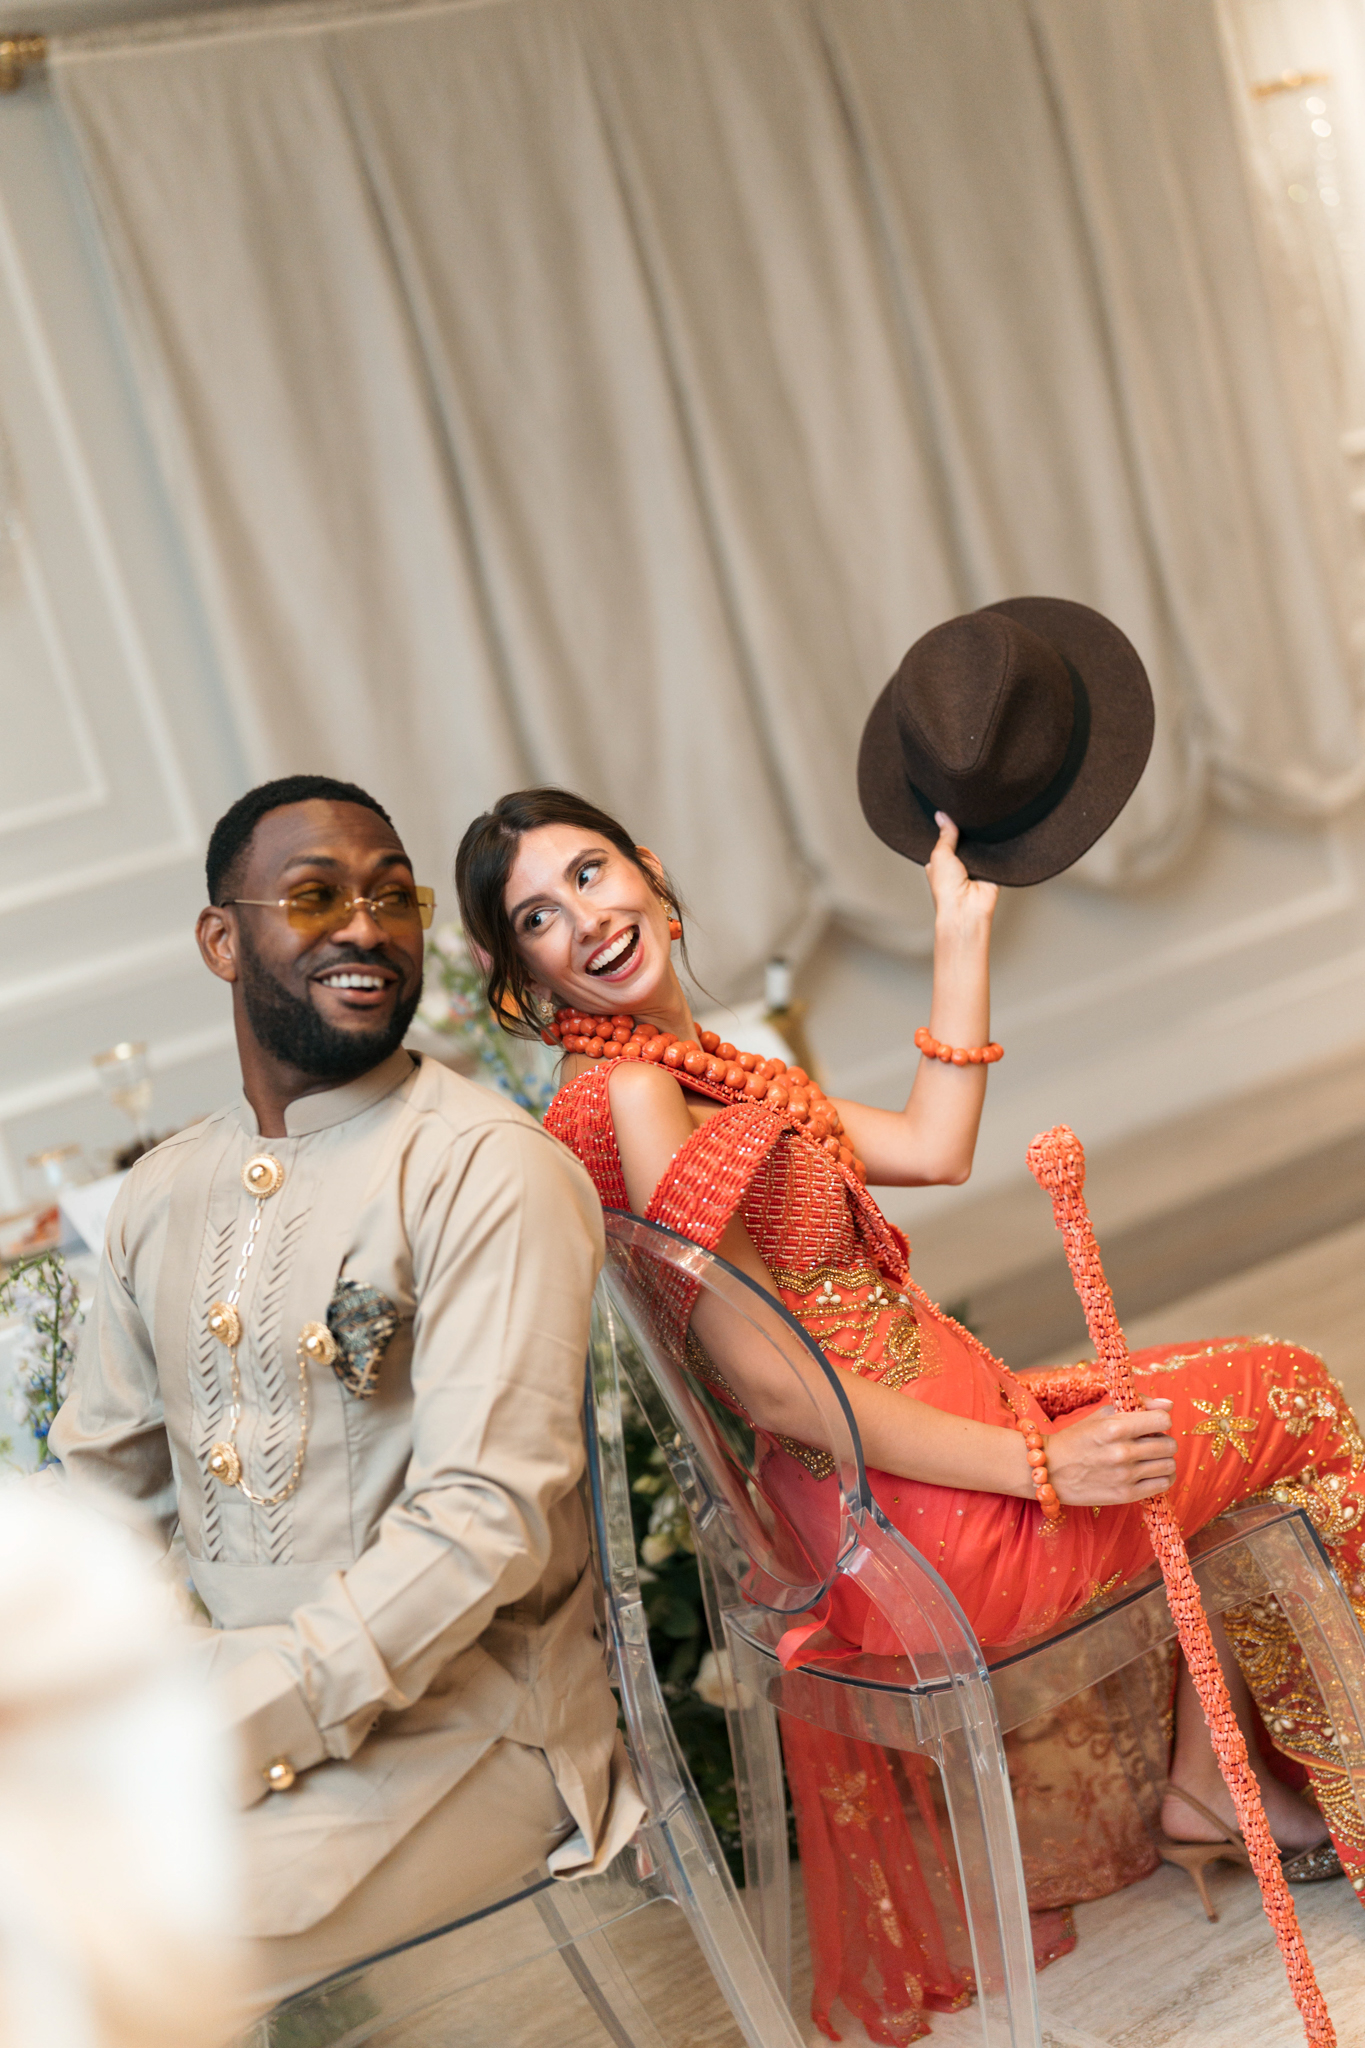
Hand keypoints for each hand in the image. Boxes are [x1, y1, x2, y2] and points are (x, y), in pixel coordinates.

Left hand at [927, 813, 997, 936]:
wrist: (967, 908)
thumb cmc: (946, 889)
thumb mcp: (940, 855)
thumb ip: (945, 835)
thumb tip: (942, 815)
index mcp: (941, 862)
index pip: (944, 840)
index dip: (947, 828)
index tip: (951, 811)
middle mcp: (957, 865)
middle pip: (964, 841)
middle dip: (966, 832)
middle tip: (969, 814)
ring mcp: (975, 867)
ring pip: (979, 845)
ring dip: (981, 838)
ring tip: (982, 822)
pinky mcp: (991, 869)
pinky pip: (995, 852)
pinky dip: (995, 845)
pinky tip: (996, 832)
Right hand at [1045, 1399, 1176, 1505]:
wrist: (1049, 1469)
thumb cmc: (1076, 1438)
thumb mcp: (1101, 1414)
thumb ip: (1136, 1405)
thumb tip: (1169, 1404)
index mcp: (1115, 1427)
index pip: (1163, 1421)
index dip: (1161, 1420)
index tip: (1152, 1424)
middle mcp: (1122, 1452)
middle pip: (1169, 1445)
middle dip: (1163, 1440)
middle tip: (1150, 1441)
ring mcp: (1125, 1476)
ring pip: (1169, 1465)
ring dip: (1163, 1459)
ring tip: (1149, 1458)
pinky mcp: (1125, 1495)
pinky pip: (1162, 1485)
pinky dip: (1161, 1477)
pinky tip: (1149, 1472)